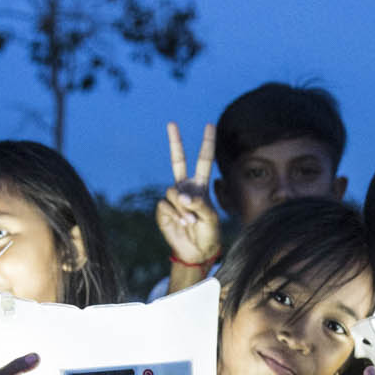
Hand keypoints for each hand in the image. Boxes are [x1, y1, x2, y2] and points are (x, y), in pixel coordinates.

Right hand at [155, 122, 221, 266]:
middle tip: (171, 123)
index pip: (204, 160)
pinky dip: (175, 216)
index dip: (207, 143)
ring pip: (173, 192)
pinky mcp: (163, 210)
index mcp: (200, 186)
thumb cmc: (209, 232)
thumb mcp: (211, 218)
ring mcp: (173, 198)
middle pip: (178, 161)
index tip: (209, 125)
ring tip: (191, 221)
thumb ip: (199, 204)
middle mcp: (185, 188)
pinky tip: (182, 224)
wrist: (196, 250)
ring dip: (183, 208)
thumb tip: (180, 196)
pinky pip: (166, 206)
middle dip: (175, 142)